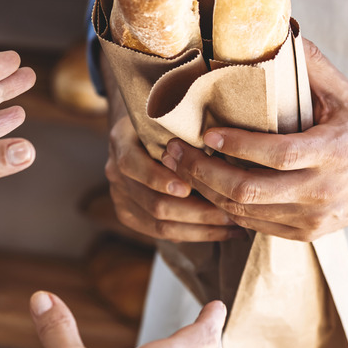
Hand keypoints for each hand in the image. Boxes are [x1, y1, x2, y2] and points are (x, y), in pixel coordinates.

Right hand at [106, 111, 237, 242]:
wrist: (139, 130)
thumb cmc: (164, 118)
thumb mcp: (168, 112)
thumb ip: (181, 126)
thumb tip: (217, 141)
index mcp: (121, 141)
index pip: (132, 164)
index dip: (157, 178)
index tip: (187, 186)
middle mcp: (114, 172)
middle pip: (154, 203)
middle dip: (197, 211)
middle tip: (231, 212)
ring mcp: (120, 197)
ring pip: (160, 225)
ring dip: (201, 229)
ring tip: (233, 227)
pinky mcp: (130, 215)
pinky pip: (161, 233)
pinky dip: (193, 235)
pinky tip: (220, 233)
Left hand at [168, 39, 347, 241]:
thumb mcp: (341, 89)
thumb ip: (307, 61)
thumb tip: (274, 26)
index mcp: (333, 151)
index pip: (278, 154)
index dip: (238, 146)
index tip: (206, 133)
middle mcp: (323, 190)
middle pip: (251, 191)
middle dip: (204, 173)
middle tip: (174, 152)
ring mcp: (315, 218)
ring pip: (246, 213)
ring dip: (207, 191)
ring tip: (180, 167)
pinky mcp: (307, 234)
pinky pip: (255, 226)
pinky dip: (226, 208)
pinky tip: (206, 188)